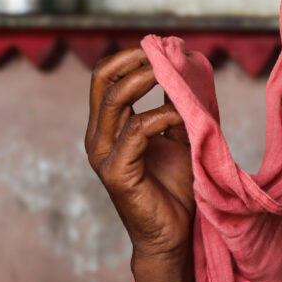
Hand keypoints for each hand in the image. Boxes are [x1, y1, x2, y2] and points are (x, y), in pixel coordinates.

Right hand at [85, 48, 194, 261]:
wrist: (173, 234)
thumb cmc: (174, 186)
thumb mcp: (176, 135)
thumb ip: (173, 104)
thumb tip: (184, 67)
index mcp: (107, 126)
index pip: (105, 76)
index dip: (129, 56)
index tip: (160, 47)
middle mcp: (98, 137)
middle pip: (103, 79)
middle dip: (134, 59)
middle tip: (163, 53)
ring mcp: (103, 155)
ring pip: (117, 99)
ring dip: (148, 79)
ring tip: (172, 74)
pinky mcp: (117, 172)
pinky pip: (137, 129)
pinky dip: (163, 115)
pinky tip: (183, 115)